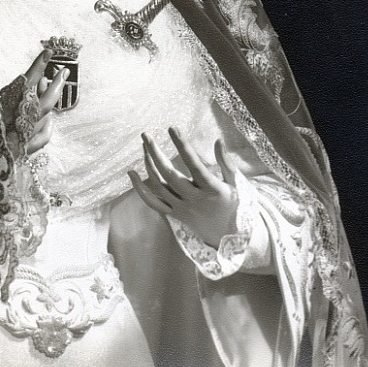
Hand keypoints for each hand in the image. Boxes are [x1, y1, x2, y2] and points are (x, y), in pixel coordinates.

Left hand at [129, 127, 238, 248]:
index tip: (172, 128)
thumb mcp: (236, 185)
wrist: (229, 238)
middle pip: (169, 174)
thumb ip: (226, 163)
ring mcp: (182, 208)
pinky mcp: (174, 215)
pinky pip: (153, 202)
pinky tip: (131, 173)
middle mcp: (194, 199)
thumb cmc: (235, 206)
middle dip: (155, 152)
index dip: (182, 146)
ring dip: (148, 164)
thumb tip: (218, 140)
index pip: (194, 164)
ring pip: (159, 186)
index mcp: (211, 189)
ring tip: (144, 146)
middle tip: (146, 135)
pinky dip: (140, 189)